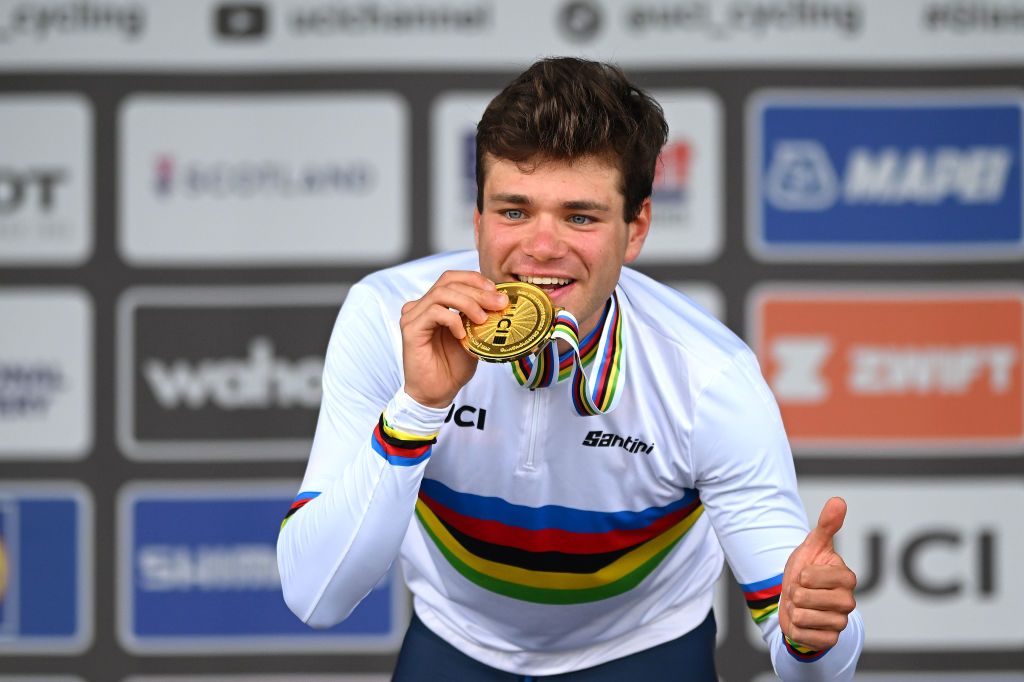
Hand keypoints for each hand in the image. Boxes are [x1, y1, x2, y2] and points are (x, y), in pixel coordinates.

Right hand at [400, 270, 507, 407]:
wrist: (437, 393)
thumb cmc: (452, 367)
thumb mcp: (474, 337)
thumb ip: (481, 318)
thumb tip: (502, 302)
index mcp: (434, 304)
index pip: (452, 278)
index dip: (475, 279)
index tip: (497, 292)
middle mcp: (421, 306)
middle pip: (449, 282)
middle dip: (478, 291)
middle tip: (499, 302)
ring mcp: (413, 316)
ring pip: (442, 293)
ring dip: (468, 303)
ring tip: (483, 319)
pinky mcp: (410, 329)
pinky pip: (434, 312)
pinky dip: (453, 320)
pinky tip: (462, 335)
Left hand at [779, 497, 856, 650]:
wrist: (798, 602)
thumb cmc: (807, 571)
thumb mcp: (813, 546)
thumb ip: (827, 525)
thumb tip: (839, 500)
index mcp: (846, 578)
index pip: (810, 576)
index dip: (800, 574)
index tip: (805, 575)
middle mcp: (848, 601)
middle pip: (803, 597)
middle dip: (794, 593)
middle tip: (801, 592)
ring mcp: (840, 622)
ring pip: (802, 616)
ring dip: (793, 610)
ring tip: (801, 606)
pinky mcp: (830, 640)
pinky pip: (803, 635)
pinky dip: (795, 629)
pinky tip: (802, 622)